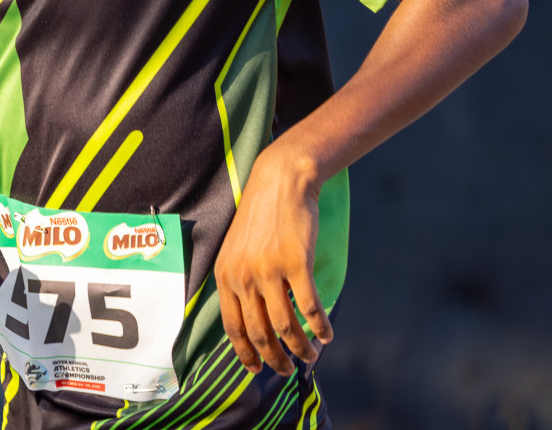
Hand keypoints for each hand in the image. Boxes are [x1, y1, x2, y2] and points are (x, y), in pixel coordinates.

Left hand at [214, 147, 334, 375]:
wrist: (280, 183)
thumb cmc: (261, 218)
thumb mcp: (236, 249)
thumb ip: (240, 281)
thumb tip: (254, 319)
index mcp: (225, 275)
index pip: (232, 327)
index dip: (245, 353)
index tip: (256, 369)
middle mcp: (243, 276)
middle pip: (260, 332)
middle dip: (275, 358)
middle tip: (287, 369)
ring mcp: (269, 270)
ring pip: (287, 326)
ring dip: (301, 348)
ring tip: (311, 356)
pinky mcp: (296, 264)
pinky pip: (310, 307)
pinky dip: (320, 326)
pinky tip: (327, 334)